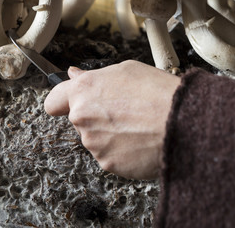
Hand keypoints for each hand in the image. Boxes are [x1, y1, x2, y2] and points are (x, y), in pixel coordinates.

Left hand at [44, 61, 180, 179]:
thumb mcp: (125, 70)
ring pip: (95, 138)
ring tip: (137, 124)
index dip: (62, 101)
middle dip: (95, 115)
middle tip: (123, 110)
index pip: (53, 101)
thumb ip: (94, 76)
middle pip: (79, 119)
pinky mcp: (107, 164)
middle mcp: (82, 117)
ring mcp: (93, 143)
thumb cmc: (157, 91)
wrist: (181, 121)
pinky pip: (109, 155)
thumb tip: (73, 75)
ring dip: (109, 133)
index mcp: (84, 90)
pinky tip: (139, 140)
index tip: (68, 102)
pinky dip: (121, 150)